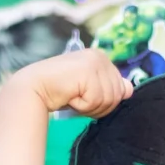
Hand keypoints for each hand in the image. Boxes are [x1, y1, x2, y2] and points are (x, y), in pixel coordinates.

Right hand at [12, 49, 131, 117]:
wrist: (34, 87)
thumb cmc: (60, 90)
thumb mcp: (89, 90)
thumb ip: (110, 88)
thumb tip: (129, 89)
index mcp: (102, 58)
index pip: (121, 89)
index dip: (104, 102)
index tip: (84, 96)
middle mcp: (100, 57)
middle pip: (117, 96)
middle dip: (98, 106)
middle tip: (78, 98)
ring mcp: (95, 62)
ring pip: (108, 100)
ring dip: (90, 107)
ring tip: (73, 97)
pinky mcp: (88, 72)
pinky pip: (96, 101)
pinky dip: (82, 106)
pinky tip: (70, 96)